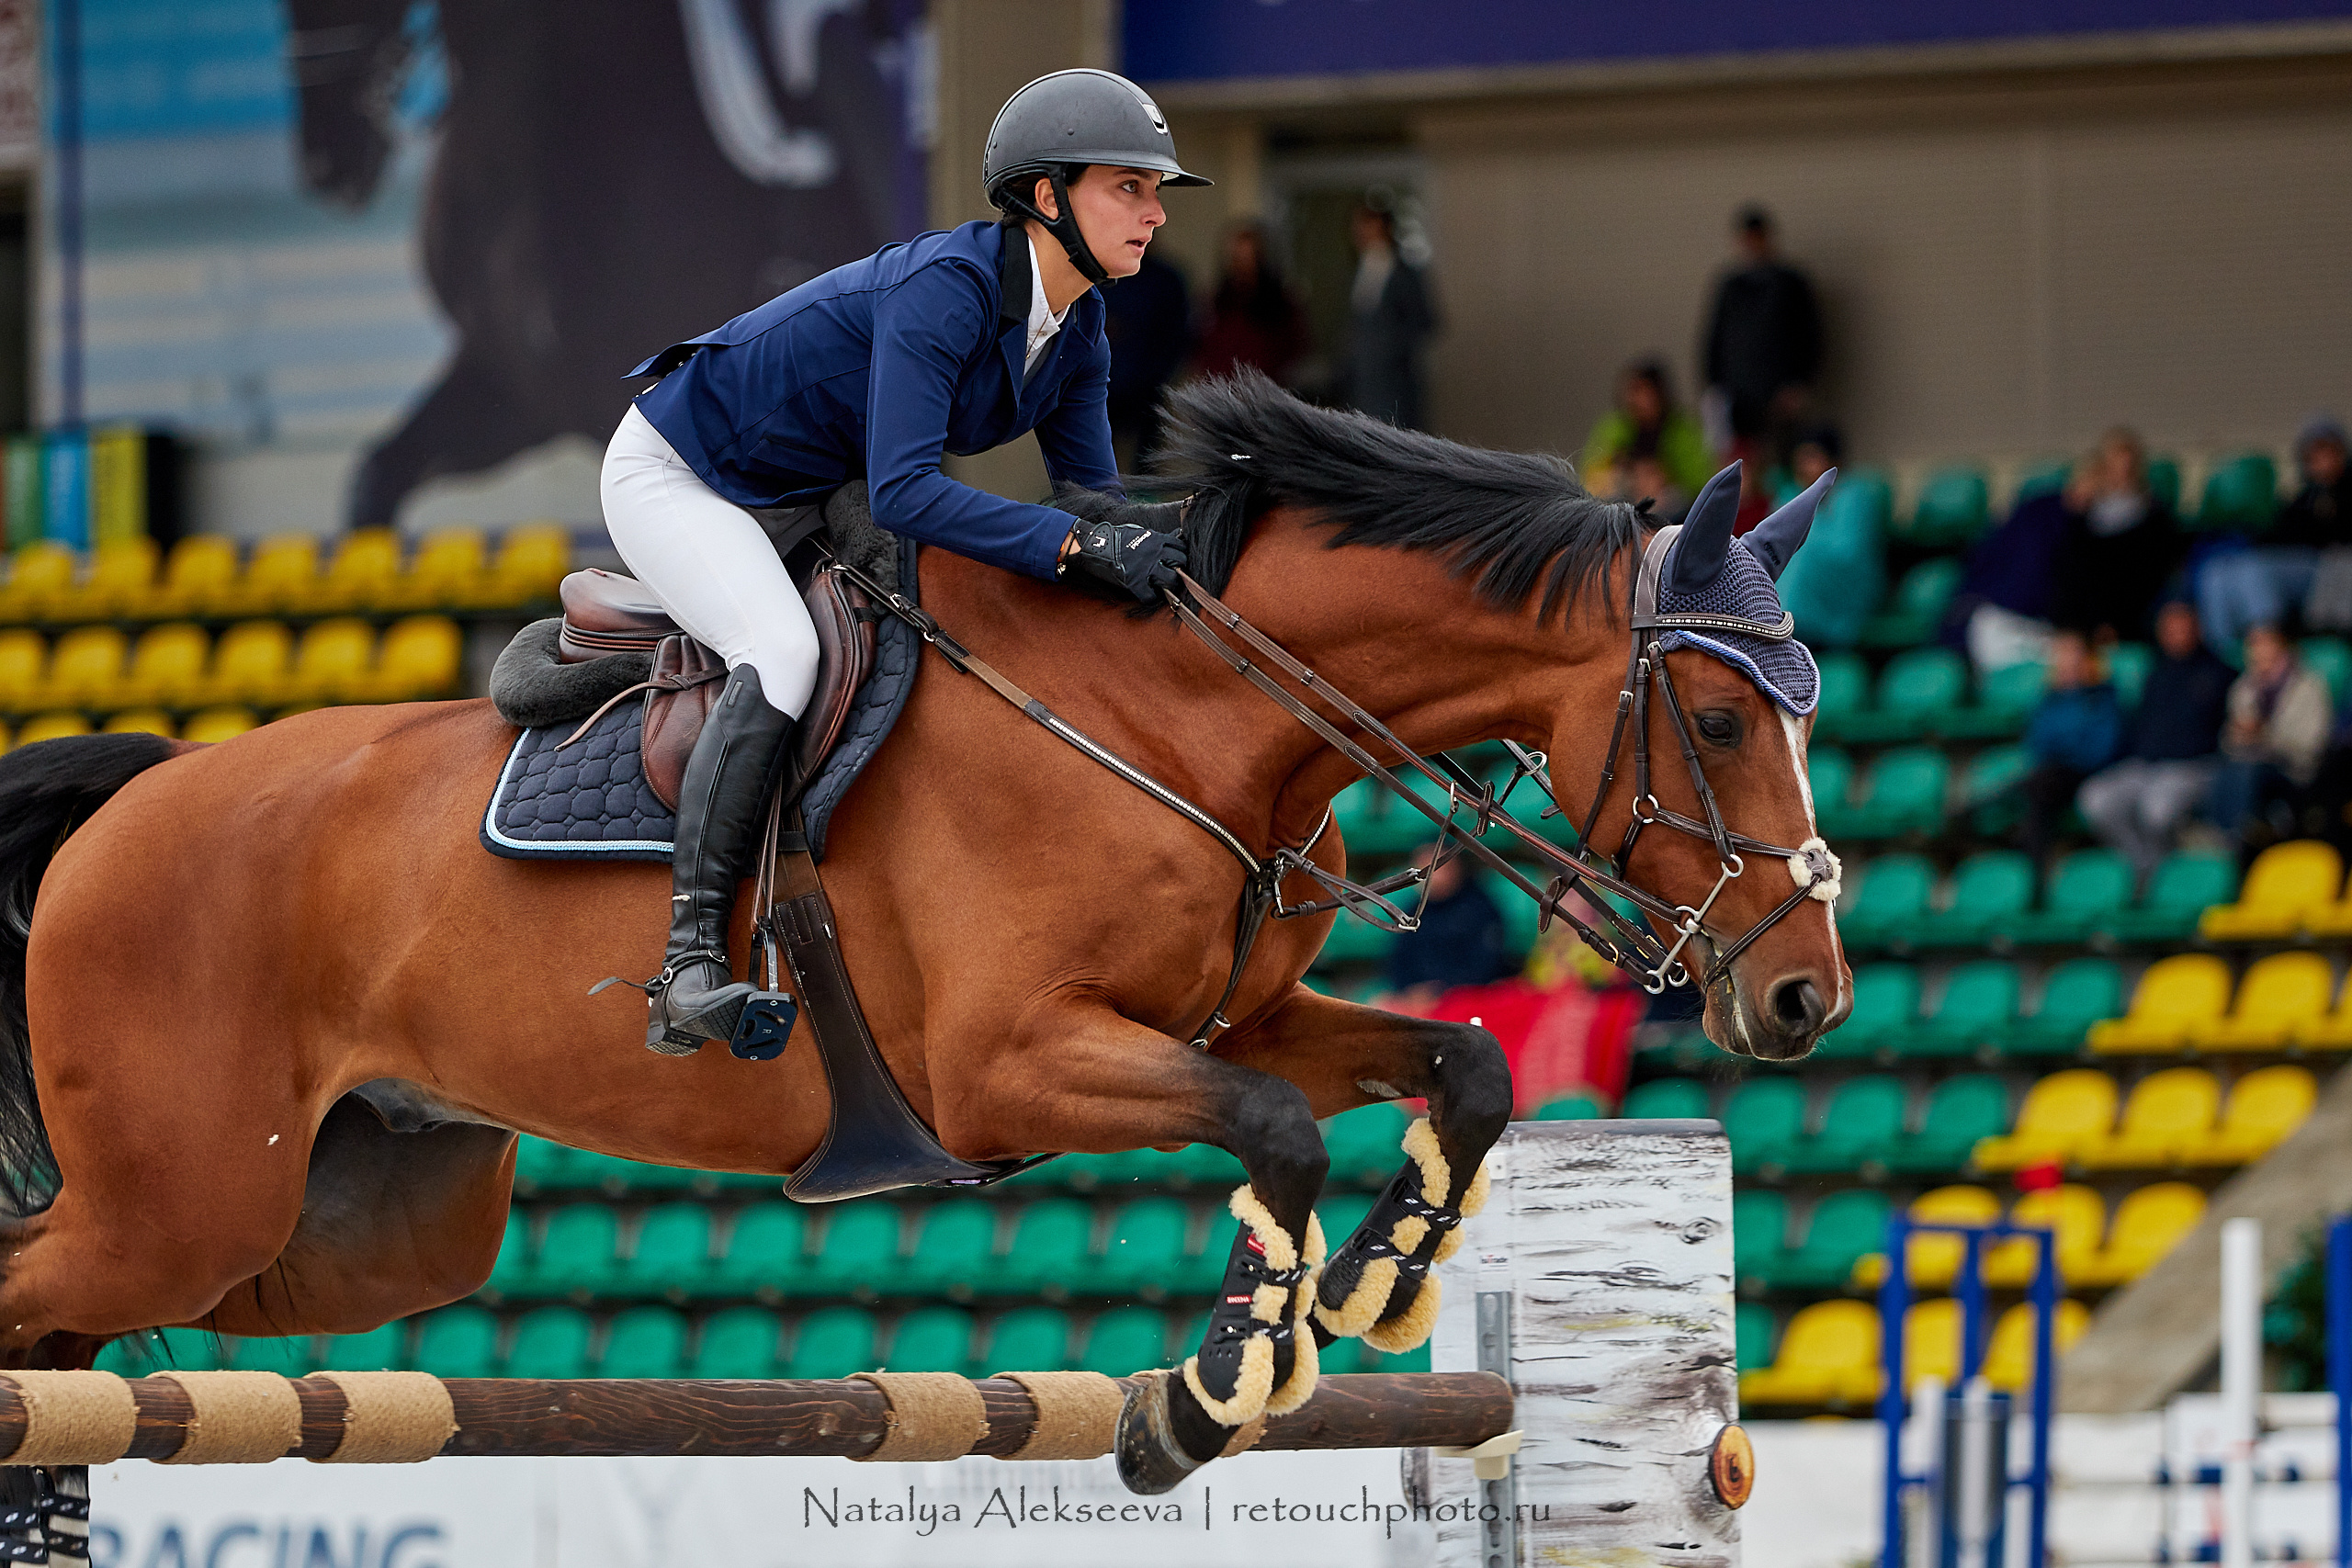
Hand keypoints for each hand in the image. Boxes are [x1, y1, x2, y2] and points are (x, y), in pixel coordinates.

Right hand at [1056, 507, 1187, 602]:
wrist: (1095, 543)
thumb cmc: (1114, 536)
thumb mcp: (1139, 531)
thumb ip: (1155, 537)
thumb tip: (1173, 535)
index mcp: (1156, 539)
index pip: (1180, 547)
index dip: (1180, 555)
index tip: (1176, 561)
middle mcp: (1154, 552)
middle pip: (1180, 562)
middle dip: (1179, 570)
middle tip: (1172, 575)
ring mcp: (1145, 567)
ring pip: (1171, 579)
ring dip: (1170, 585)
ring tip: (1164, 587)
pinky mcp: (1134, 581)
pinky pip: (1150, 595)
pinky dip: (1150, 598)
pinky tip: (1148, 595)